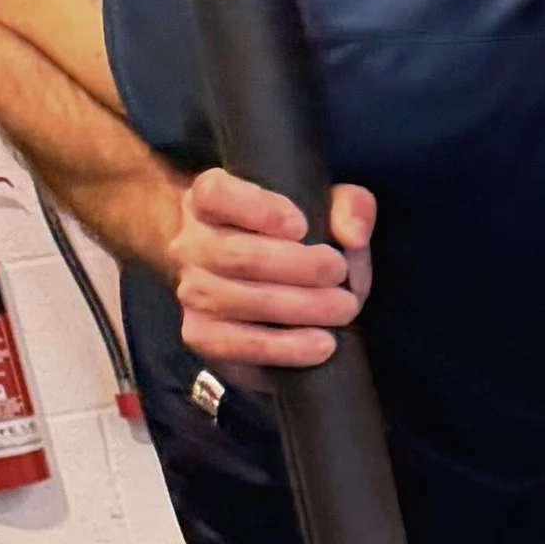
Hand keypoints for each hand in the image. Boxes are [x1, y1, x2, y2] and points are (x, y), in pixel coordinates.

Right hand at [173, 167, 375, 367]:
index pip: (217, 195)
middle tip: (339, 273)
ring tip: (343, 308)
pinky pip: (237, 345)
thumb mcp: (330, 212)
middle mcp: (191, 243)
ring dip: (300, 308)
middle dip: (298, 267)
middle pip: (238, 256)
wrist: (268, 288)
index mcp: (211, 200)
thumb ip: (349, 207)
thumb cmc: (300, 241)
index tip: (301, 226)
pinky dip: (284, 347)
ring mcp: (191, 291)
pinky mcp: (201, 335)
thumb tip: (352, 234)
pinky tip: (322, 344)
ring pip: (240, 301)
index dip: (258, 209)